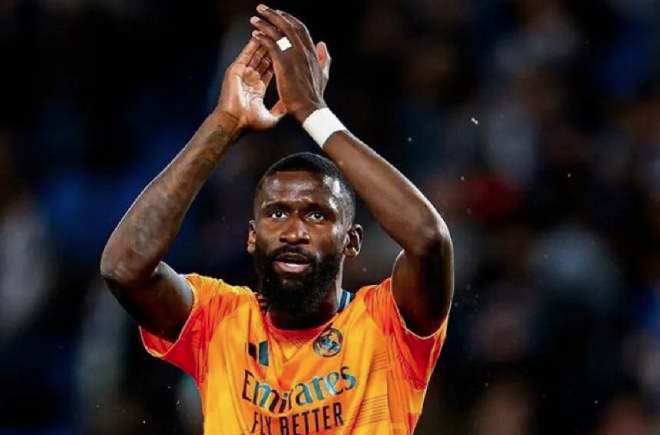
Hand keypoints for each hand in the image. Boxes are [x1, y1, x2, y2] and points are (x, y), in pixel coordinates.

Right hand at [215, 37, 285, 132]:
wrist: (234, 122)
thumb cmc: (249, 123)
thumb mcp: (271, 117)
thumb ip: (280, 109)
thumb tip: (289, 106)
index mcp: (258, 88)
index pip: (271, 69)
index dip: (280, 60)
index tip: (289, 52)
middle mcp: (251, 78)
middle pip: (264, 58)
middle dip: (273, 48)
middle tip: (282, 37)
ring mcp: (243, 73)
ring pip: (256, 54)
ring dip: (264, 43)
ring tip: (272, 32)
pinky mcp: (236, 70)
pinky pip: (246, 54)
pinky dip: (252, 44)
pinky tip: (259, 35)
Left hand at [249, 5, 331, 122]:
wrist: (310, 109)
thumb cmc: (314, 96)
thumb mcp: (324, 74)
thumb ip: (324, 58)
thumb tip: (323, 44)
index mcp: (312, 52)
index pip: (300, 29)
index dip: (289, 19)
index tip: (280, 14)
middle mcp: (304, 51)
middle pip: (288, 25)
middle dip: (274, 15)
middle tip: (262, 8)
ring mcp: (294, 56)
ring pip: (278, 32)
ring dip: (265, 23)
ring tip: (254, 18)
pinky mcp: (284, 64)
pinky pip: (271, 44)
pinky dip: (262, 37)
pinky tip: (255, 34)